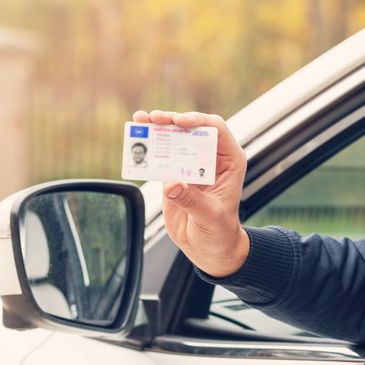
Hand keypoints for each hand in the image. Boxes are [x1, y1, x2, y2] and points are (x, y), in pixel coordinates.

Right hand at [132, 109, 248, 276]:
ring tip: (139, 120)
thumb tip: (172, 184)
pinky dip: (147, 148)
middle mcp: (211, 157)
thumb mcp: (210, 216)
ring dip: (156, 128)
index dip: (198, 121)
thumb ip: (192, 200)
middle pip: (191, 128)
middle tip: (154, 118)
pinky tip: (135, 140)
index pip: (217, 130)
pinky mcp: (174, 173)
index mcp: (229, 161)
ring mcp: (191, 163)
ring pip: (174, 137)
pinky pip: (160, 156)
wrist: (209, 246)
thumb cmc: (219, 231)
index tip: (180, 122)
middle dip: (172, 120)